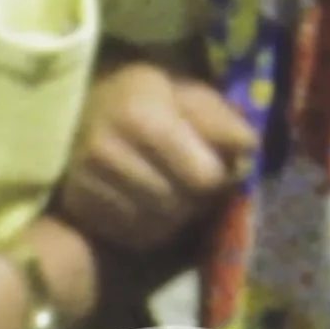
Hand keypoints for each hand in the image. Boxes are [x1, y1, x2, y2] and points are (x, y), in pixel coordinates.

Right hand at [58, 62, 256, 262]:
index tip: (218, 165)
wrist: (82, 104)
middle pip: (182, 206)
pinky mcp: (79, 203)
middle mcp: (107, 151)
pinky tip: (149, 202)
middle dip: (199, 198)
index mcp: (139, 116)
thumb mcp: (186, 93)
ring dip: (178, 216)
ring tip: (173, 189)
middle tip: (195, 181)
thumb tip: (250, 148)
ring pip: (160, 226)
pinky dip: (152, 226)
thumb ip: (220, 120)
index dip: (220, 176)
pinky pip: (135, 235)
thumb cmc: (146, 95)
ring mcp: (87, 180)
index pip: (204, 177)